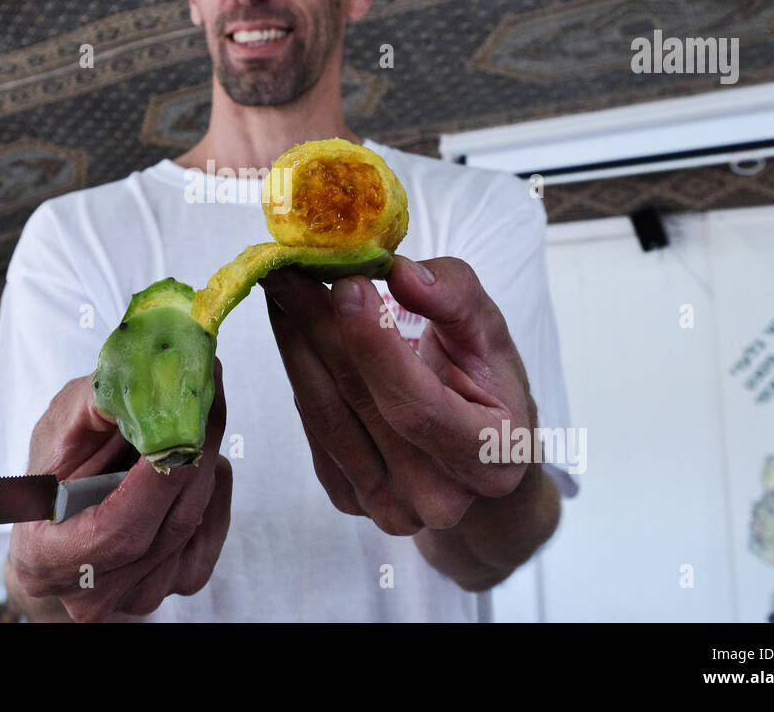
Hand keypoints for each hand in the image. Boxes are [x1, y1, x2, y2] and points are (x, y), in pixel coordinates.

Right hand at [6, 360, 231, 621]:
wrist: (65, 524)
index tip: (183, 418)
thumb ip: (95, 406)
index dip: (157, 477)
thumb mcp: (57, 431)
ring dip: (203, 460)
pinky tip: (191, 461)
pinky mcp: (180, 582)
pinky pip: (213, 525)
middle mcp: (96, 591)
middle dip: (195, 449)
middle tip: (207, 388)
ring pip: (196, 518)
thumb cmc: (54, 475)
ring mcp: (141, 594)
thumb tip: (147, 375)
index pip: (117, 529)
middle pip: (169, 522)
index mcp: (46, 557)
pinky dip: (211, 484)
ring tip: (191, 416)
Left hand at [261, 255, 536, 535]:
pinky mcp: (349, 499)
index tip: (345, 285)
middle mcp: (437, 497)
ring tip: (281, 287)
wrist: (477, 457)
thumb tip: (400, 272)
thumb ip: (454, 298)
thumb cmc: (488, 387)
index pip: (417, 404)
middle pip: (360, 404)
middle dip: (319, 327)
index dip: (375, 346)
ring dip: (295, 343)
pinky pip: (314, 428)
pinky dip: (300, 371)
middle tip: (288, 268)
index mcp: (489, 457)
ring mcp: (389, 506)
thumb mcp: (491, 333)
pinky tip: (292, 328)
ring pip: (325, 415)